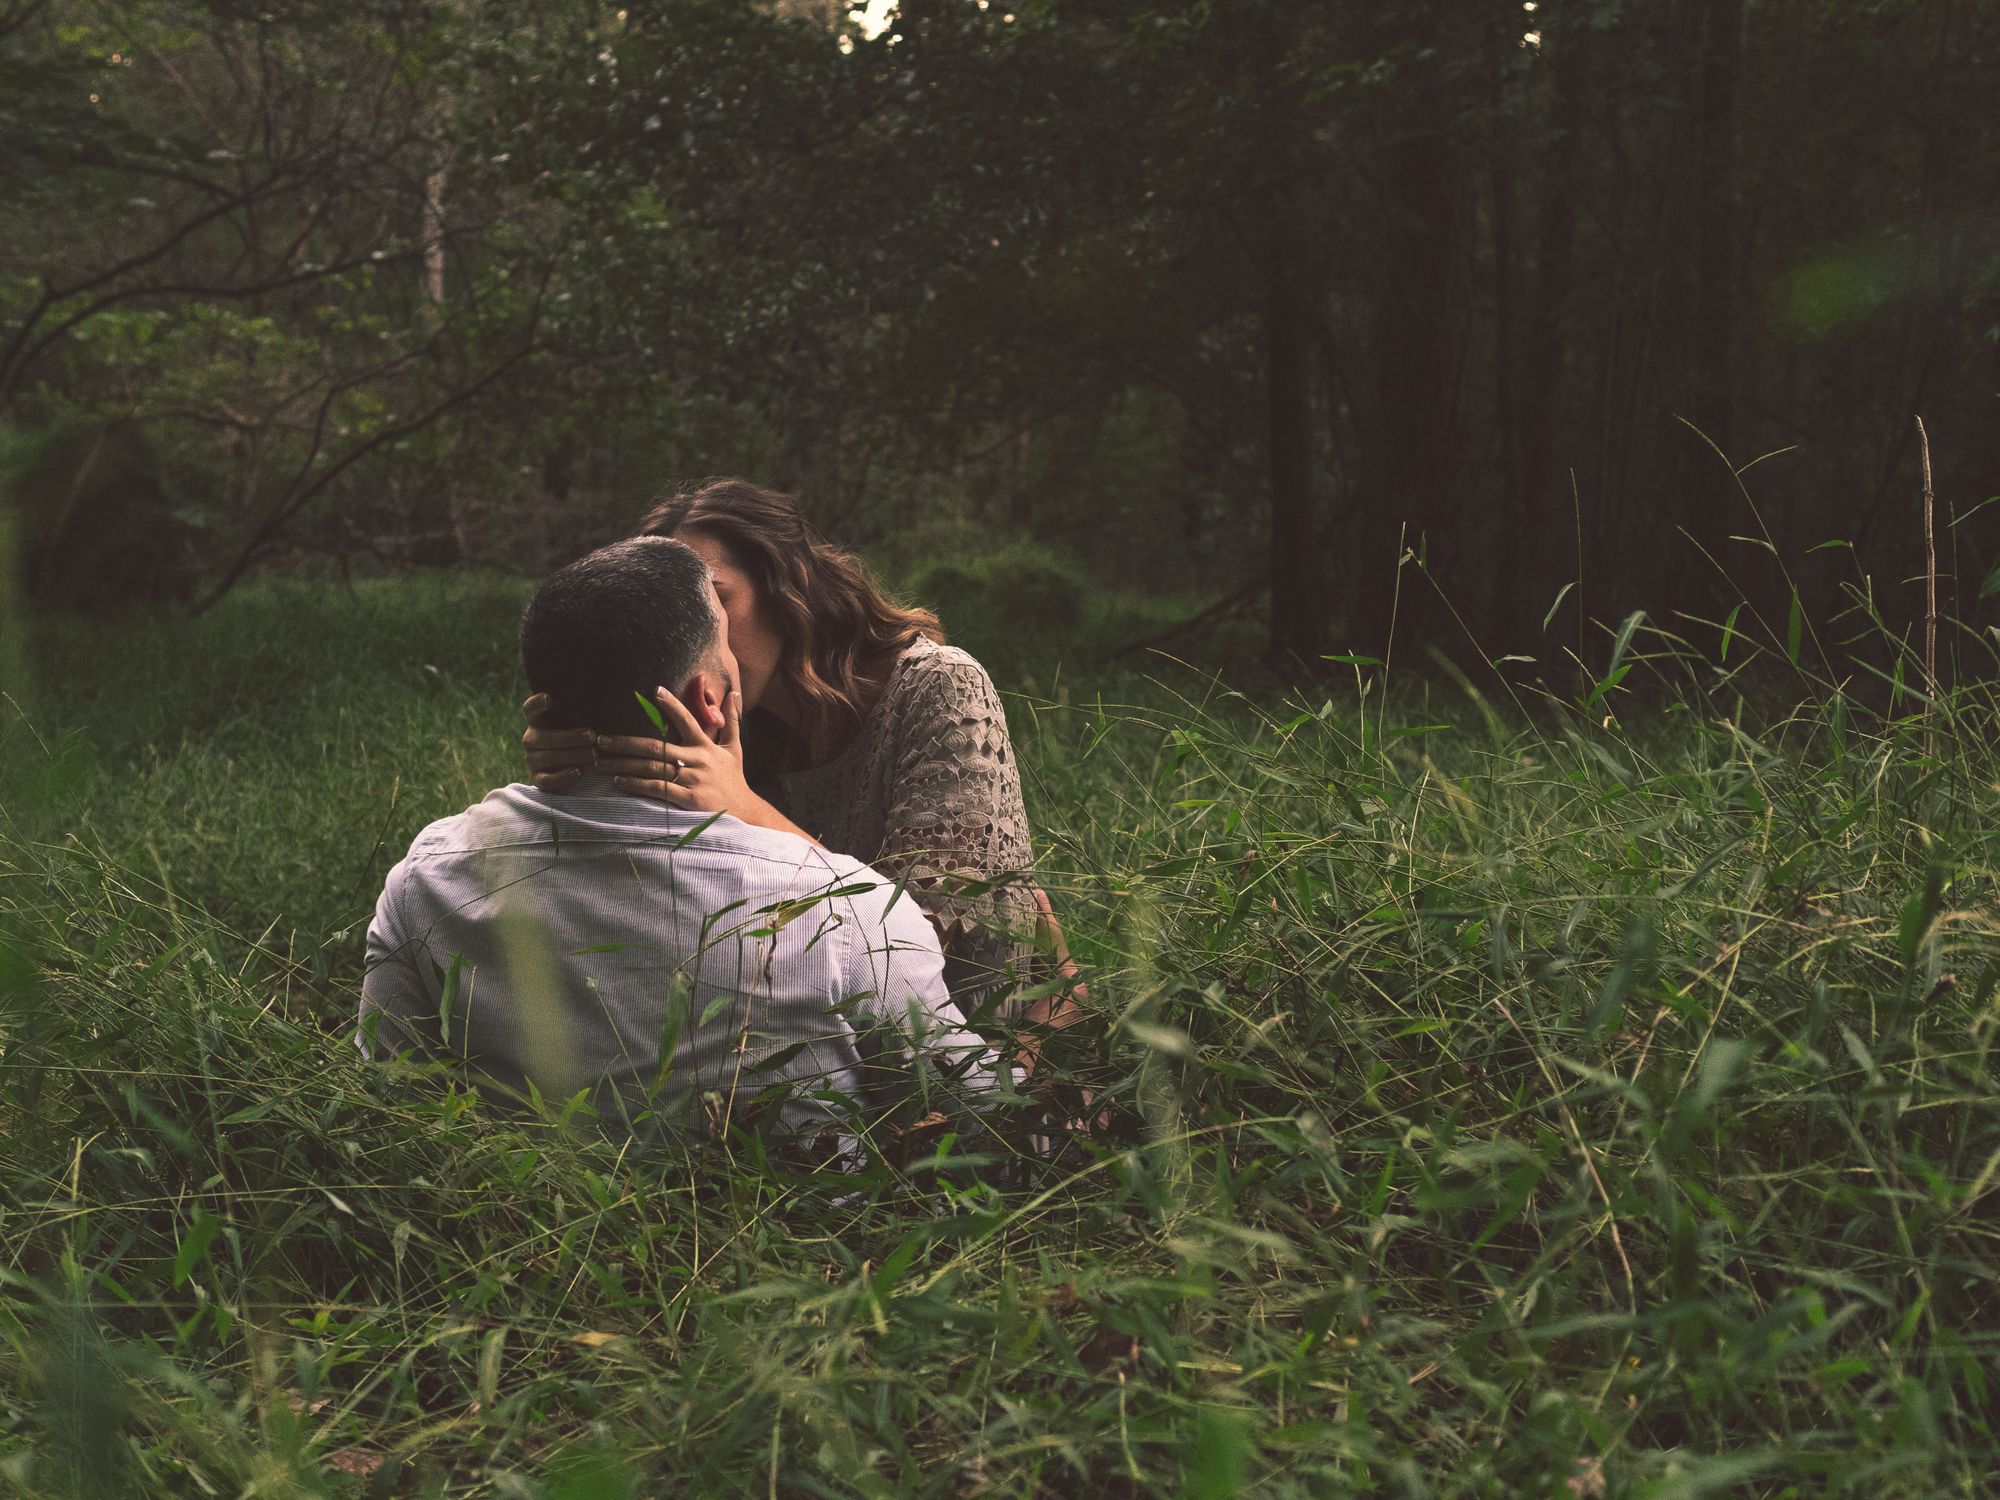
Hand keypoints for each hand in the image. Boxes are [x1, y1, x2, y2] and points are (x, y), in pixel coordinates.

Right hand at [522, 693, 593, 790]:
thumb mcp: (580, 723)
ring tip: (593, 753)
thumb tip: (603, 696)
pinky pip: (547, 780)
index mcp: (538, 721)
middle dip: (570, 736)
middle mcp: (531, 739)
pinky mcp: (538, 778)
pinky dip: (563, 777)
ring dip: (572, 755)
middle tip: (592, 735)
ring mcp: (532, 759)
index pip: (530, 709)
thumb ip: (582, 713)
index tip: (550, 698)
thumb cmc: (582, 738)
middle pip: (544, 737)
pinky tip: (578, 772)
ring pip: (548, 757)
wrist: (578, 769)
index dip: (537, 703)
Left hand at [594, 687, 814, 841]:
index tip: (655, 691)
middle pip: (656, 746)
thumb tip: (733, 693)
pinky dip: (637, 784)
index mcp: (705, 746)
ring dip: (624, 764)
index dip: (672, 705)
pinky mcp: (688, 799)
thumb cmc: (734, 780)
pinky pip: (657, 789)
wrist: (745, 812)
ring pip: (652, 768)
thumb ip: (731, 721)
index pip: (687, 720)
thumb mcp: (735, 749)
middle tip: (601, 739)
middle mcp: (697, 760)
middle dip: (626, 742)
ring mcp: (692, 780)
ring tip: (602, 761)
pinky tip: (619, 781)